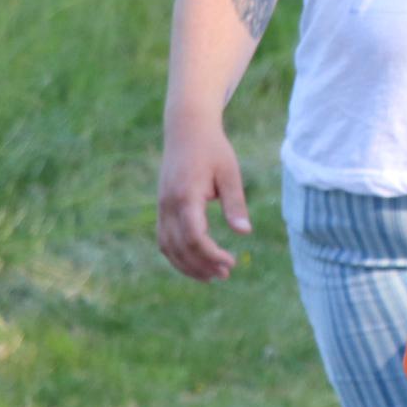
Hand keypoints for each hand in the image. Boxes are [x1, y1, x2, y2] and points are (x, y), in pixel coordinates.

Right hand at [158, 116, 251, 280]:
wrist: (186, 130)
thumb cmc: (212, 150)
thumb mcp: (229, 173)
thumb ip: (235, 203)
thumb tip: (245, 233)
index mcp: (186, 196)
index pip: (194, 237)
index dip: (211, 255)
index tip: (231, 263)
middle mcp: (169, 205)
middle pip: (180, 247)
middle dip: (201, 266)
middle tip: (225, 274)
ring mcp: (161, 207)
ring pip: (168, 247)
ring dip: (187, 266)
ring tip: (212, 276)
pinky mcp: (161, 208)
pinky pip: (164, 239)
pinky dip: (177, 255)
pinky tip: (195, 262)